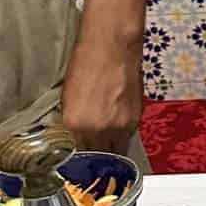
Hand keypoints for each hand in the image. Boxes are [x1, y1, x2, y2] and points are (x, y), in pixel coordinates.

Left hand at [60, 38, 142, 153]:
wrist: (112, 47)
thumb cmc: (86, 63)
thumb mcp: (68, 96)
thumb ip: (74, 121)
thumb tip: (79, 134)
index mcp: (75, 123)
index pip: (78, 153)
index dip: (81, 156)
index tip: (83, 156)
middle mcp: (98, 129)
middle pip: (100, 157)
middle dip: (98, 157)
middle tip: (97, 155)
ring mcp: (120, 125)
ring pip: (117, 148)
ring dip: (112, 147)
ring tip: (108, 139)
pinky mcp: (136, 117)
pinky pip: (128, 134)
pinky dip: (123, 132)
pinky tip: (118, 121)